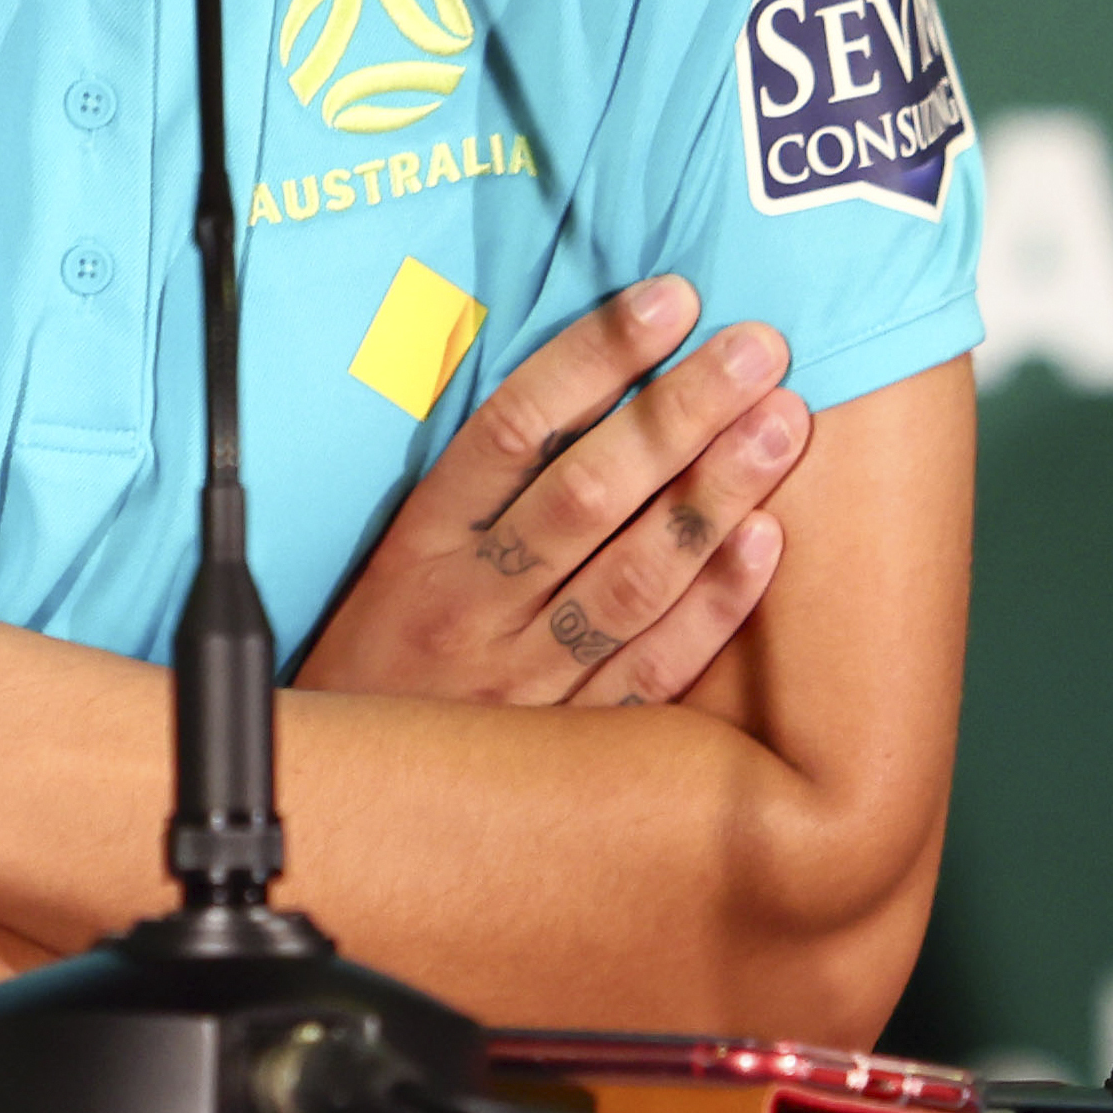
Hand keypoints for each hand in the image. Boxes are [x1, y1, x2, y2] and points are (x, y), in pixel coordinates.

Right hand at [294, 277, 807, 709]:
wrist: (331, 813)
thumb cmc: (375, 665)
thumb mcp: (395, 560)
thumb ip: (479, 481)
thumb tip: (582, 376)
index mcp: (420, 543)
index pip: (513, 425)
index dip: (596, 355)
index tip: (668, 298)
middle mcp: (471, 605)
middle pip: (588, 491)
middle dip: (680, 411)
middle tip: (758, 347)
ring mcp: (521, 683)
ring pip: (631, 576)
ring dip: (713, 492)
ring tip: (782, 423)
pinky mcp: (566, 748)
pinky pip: (651, 671)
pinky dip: (711, 607)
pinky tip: (765, 543)